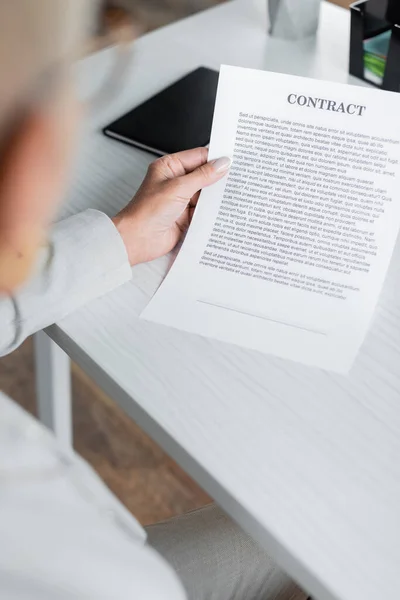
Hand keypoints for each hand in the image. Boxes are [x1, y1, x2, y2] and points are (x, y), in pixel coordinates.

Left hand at [112, 147, 230, 265]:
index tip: (233, 160)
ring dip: (216, 196)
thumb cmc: (147, 211)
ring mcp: (181, 200)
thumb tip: (221, 164)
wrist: (137, 239)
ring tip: (234, 194)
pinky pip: (204, 211)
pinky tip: (224, 210)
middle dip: (219, 178)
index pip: (198, 156)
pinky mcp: (186, 217)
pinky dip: (213, 211)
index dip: (215, 158)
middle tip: (238, 177)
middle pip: (204, 175)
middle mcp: (175, 182)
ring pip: (206, 194)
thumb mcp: (178, 187)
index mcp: (169, 167)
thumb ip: (202, 176)